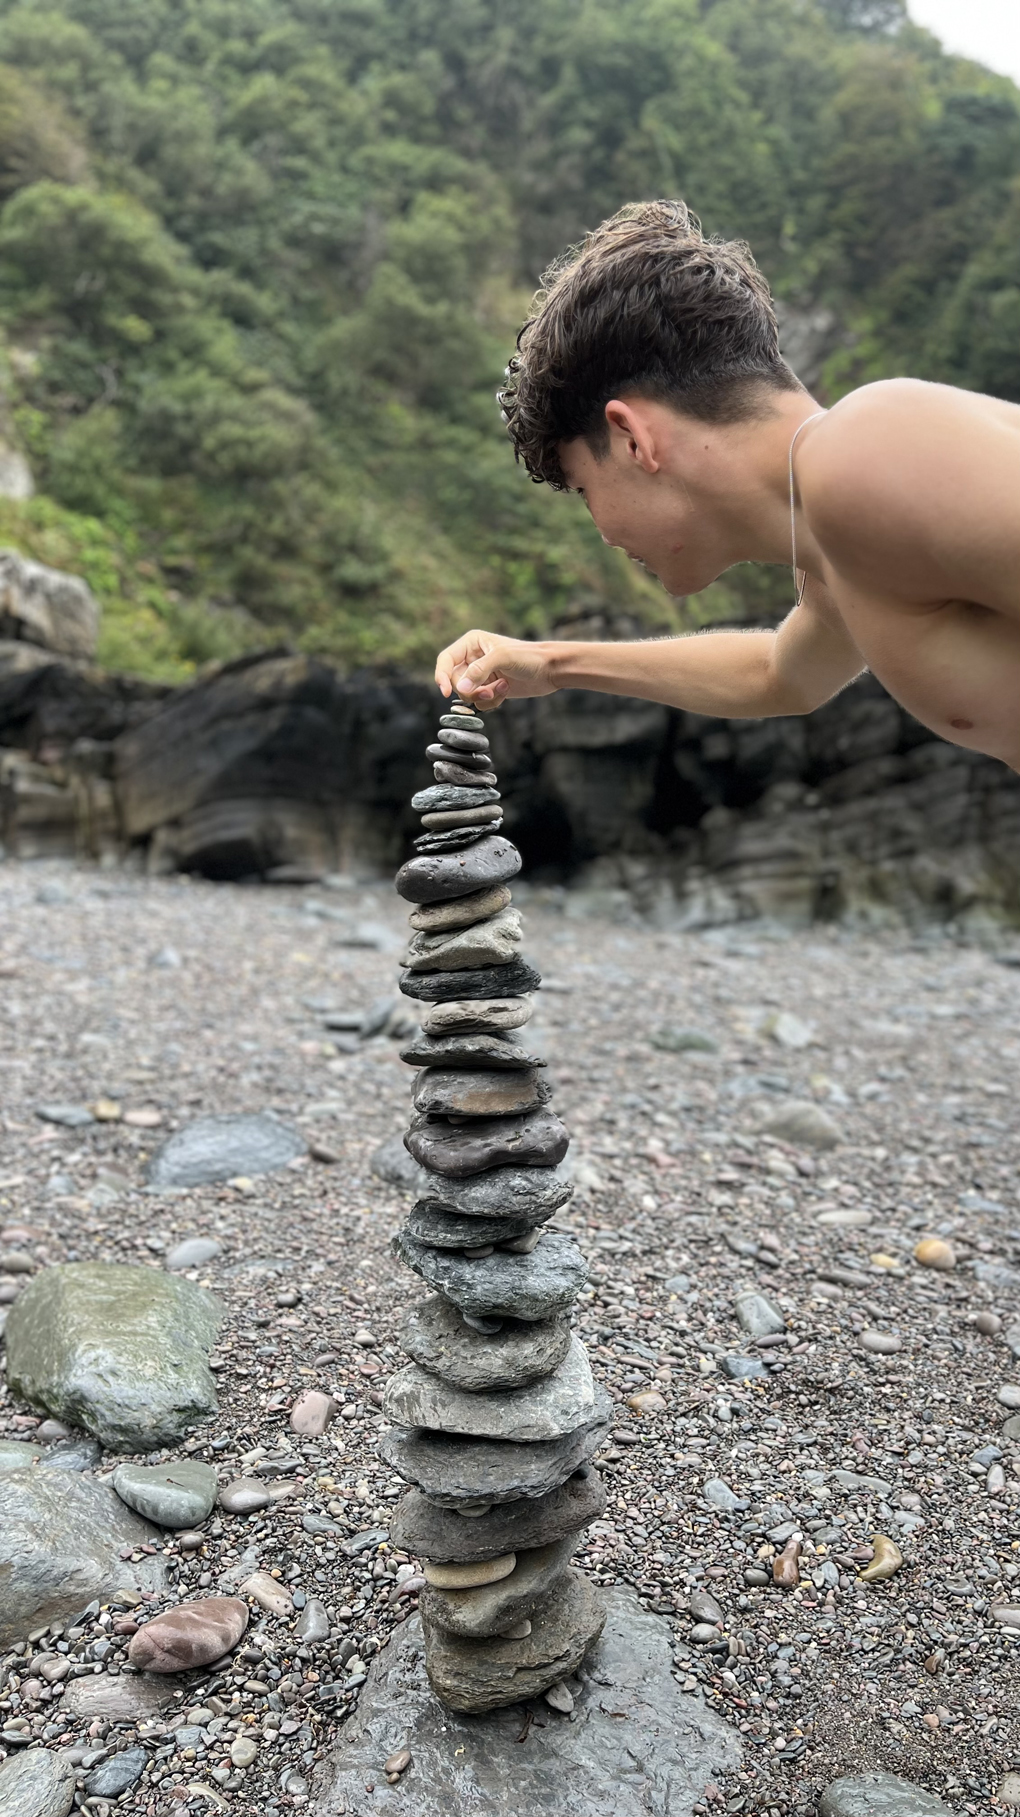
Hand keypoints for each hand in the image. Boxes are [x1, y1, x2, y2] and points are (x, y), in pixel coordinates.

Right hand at [434, 630, 558, 708]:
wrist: (550, 670)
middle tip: (487, 692)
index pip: (446, 660)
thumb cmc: (529, 657)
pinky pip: (479, 703)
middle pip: (455, 682)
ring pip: (467, 695)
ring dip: (483, 696)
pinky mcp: (489, 689)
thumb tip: (461, 688)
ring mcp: (481, 675)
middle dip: (471, 690)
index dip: (441, 676)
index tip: (446, 692)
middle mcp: (472, 659)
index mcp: (471, 643)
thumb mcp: (503, 658)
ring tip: (502, 688)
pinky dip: (491, 702)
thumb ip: (479, 671)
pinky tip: (506, 690)